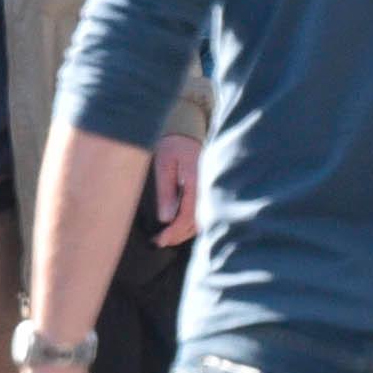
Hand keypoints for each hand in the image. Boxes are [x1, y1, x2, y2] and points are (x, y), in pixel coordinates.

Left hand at [148, 132, 199, 246]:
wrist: (188, 131)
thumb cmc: (174, 145)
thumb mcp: (164, 163)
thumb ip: (166, 190)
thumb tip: (166, 218)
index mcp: (198, 179)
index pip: (189, 213)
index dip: (175, 230)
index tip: (161, 239)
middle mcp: (209, 187)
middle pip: (198, 221)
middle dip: (179, 235)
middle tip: (160, 241)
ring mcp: (211, 190)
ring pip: (203, 220)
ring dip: (185, 232)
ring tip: (167, 237)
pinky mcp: (210, 192)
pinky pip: (205, 213)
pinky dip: (192, 224)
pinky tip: (179, 227)